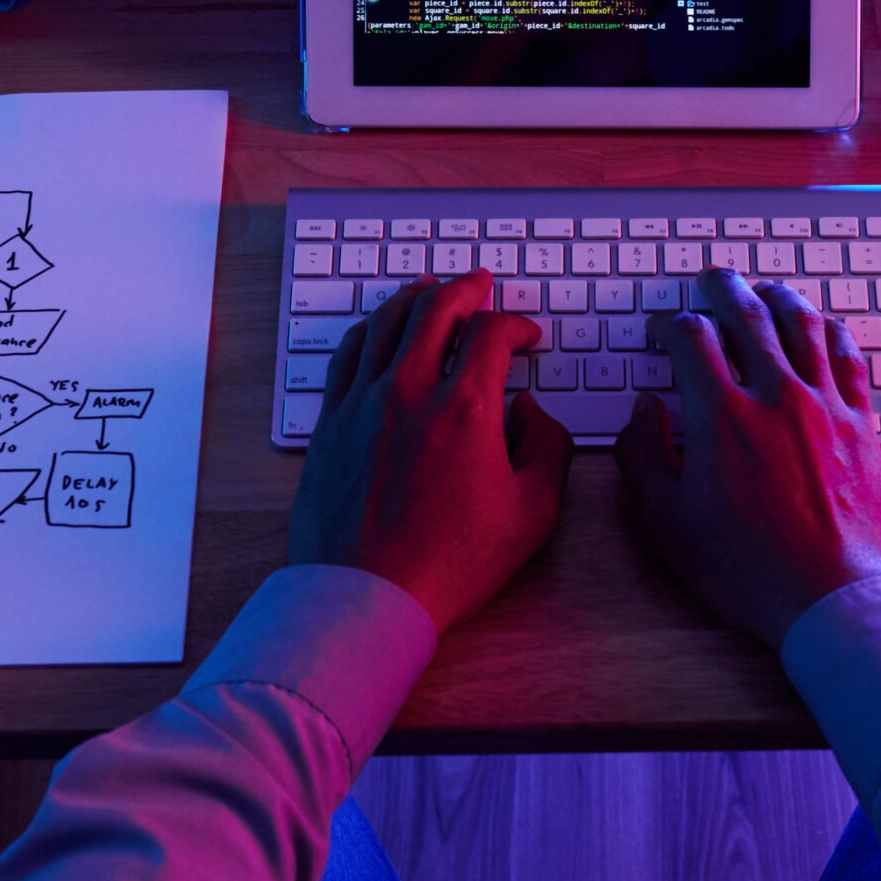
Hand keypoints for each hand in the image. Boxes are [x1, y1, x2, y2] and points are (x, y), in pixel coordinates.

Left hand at [288, 270, 574, 634]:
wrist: (365, 597)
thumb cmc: (447, 564)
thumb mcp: (531, 515)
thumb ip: (549, 450)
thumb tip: (535, 411)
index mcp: (466, 408)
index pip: (493, 333)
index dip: (517, 324)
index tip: (526, 336)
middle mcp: (411, 390)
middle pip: (437, 307)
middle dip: (466, 288)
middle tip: (480, 283)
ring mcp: (364, 402)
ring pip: (389, 320)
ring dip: (416, 296)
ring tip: (431, 288)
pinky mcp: (331, 421)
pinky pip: (349, 353)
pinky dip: (371, 328)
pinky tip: (380, 328)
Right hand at [614, 267, 880, 649]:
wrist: (834, 599)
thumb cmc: (749, 571)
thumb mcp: (669, 526)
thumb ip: (644, 459)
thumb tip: (642, 411)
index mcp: (720, 417)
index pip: (690, 337)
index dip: (671, 325)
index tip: (665, 331)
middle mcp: (774, 396)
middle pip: (747, 315)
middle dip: (724, 289)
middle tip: (713, 280)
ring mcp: (823, 406)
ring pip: (802, 325)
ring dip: (779, 298)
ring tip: (766, 290)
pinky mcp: (862, 425)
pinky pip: (848, 357)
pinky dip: (832, 332)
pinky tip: (825, 328)